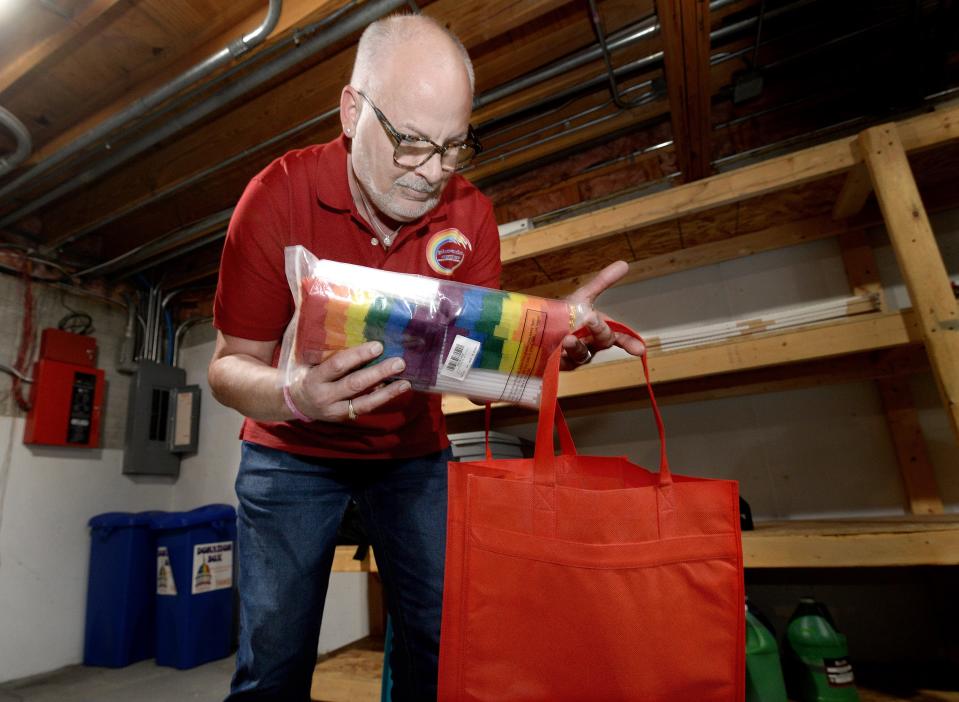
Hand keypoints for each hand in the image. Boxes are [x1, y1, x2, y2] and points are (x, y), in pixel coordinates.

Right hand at [288, 341, 410, 421]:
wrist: (296, 403)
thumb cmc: (308, 375)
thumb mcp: (312, 363)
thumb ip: (331, 355)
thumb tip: (365, 341)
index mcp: (315, 378)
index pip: (338, 365)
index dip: (358, 355)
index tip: (378, 346)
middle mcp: (324, 396)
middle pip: (354, 384)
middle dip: (379, 373)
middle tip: (399, 362)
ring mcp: (335, 411)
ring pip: (364, 402)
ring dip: (387, 392)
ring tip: (405, 382)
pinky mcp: (344, 418)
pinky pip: (365, 409)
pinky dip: (381, 399)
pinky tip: (395, 390)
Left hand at [561, 260, 644, 370]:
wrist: (539, 323)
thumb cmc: (565, 312)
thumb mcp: (583, 296)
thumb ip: (602, 282)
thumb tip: (624, 264)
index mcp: (600, 329)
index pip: (620, 337)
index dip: (630, 342)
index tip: (640, 349)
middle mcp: (592, 344)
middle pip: (603, 341)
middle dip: (599, 329)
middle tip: (590, 319)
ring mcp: (577, 356)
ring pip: (583, 354)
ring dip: (577, 345)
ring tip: (567, 338)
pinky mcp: (561, 364)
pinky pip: (564, 363)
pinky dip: (562, 356)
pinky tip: (557, 349)